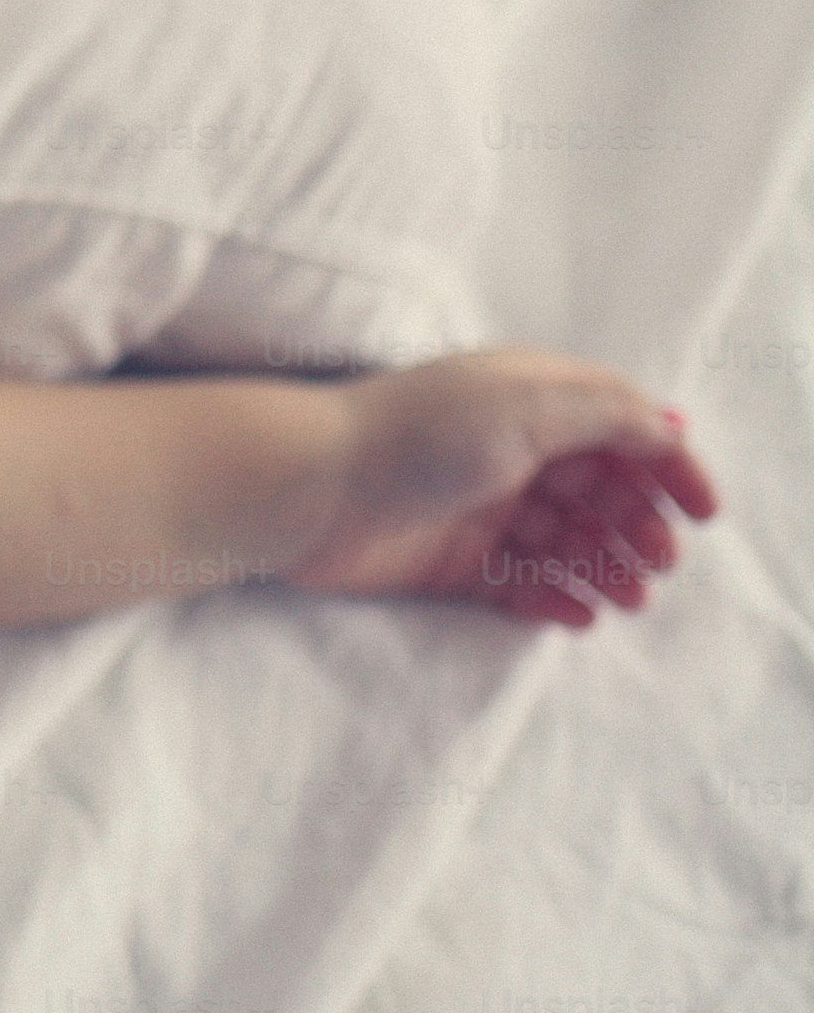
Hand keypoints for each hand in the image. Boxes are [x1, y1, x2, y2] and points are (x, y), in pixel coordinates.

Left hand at [280, 345, 716, 626]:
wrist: (308, 488)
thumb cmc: (417, 437)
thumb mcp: (525, 405)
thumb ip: (606, 413)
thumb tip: (667, 426)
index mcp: (527, 399)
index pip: (619, 428)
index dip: (668, 466)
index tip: (704, 513)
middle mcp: (508, 449)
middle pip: (600, 491)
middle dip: (639, 526)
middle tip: (655, 561)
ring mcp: (480, 506)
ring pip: (567, 540)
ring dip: (607, 568)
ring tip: (627, 598)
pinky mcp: (451, 560)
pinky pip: (521, 583)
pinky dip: (555, 598)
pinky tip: (576, 613)